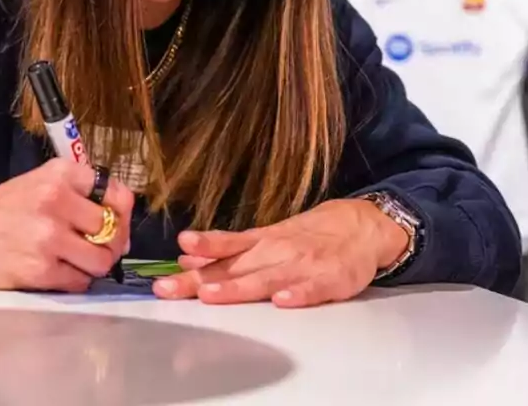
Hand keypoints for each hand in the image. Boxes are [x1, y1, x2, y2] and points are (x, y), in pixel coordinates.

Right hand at [0, 159, 133, 292]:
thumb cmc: (4, 208)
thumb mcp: (41, 182)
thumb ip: (80, 195)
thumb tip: (122, 230)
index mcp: (59, 174)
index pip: (118, 194)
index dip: (122, 213)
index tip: (114, 221)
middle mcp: (56, 200)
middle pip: (113, 229)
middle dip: (111, 242)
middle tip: (97, 246)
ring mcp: (48, 237)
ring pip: (101, 260)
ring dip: (94, 264)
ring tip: (77, 260)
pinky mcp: (41, 268)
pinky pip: (79, 281)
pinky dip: (75, 279)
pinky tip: (58, 270)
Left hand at [153, 199, 408, 307]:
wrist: (359, 227)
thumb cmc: (305, 238)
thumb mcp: (263, 239)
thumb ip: (226, 252)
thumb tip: (185, 260)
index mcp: (258, 243)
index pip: (221, 250)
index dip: (195, 255)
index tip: (168, 262)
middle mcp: (274, 251)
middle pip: (232, 268)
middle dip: (198, 280)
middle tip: (168, 288)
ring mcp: (302, 265)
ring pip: (265, 278)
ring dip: (237, 286)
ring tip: (210, 294)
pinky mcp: (330, 279)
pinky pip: (313, 289)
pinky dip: (298, 294)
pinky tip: (282, 301)